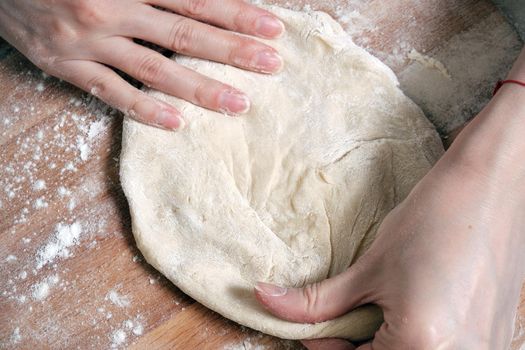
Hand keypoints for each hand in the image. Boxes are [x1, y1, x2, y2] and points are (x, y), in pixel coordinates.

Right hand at [0, 0, 283, 128]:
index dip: (237, 14)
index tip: (272, 29)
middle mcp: (112, 9)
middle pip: (185, 34)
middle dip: (233, 51)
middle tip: (271, 65)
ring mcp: (89, 42)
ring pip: (156, 70)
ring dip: (201, 88)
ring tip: (239, 104)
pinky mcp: (66, 66)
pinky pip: (110, 93)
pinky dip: (144, 110)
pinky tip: (177, 124)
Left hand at [253, 50, 524, 347]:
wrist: (491, 187)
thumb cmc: (433, 220)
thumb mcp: (369, 267)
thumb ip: (316, 301)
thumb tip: (265, 301)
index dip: (323, 348)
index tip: (310, 330)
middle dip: (354, 348)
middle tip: (340, 318)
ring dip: (384, 346)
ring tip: (377, 310)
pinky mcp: (494, 341)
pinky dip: (414, 341)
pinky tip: (409, 311)